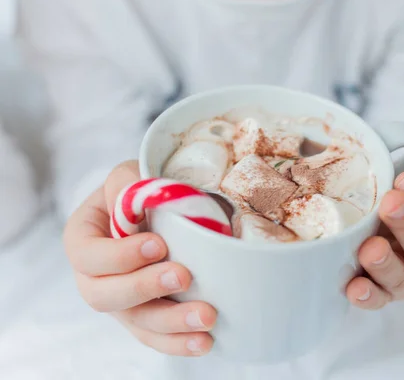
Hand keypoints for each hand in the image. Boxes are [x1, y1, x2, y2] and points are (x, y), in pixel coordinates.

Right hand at [63, 160, 215, 355]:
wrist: (160, 210)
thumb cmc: (139, 191)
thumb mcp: (129, 175)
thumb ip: (128, 182)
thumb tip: (143, 194)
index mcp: (83, 238)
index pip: (88, 255)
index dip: (119, 256)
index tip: (159, 245)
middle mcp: (95, 276)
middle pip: (105, 296)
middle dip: (145, 289)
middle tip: (183, 277)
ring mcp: (121, 301)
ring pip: (136, 322)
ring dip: (171, 323)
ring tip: (205, 317)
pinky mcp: (146, 318)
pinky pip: (156, 337)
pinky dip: (179, 342)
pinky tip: (204, 341)